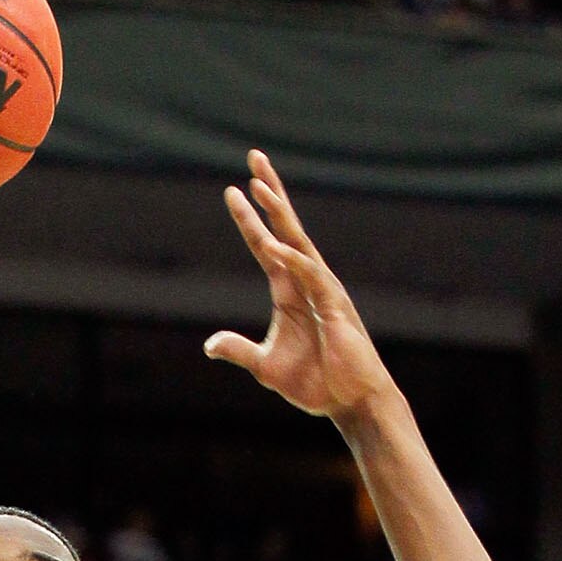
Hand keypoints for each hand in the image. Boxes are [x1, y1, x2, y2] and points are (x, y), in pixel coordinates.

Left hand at [204, 150, 394, 423]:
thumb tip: (210, 344)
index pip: (264, 245)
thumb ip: (238, 351)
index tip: (232, 191)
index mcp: (288, 290)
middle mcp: (305, 281)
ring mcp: (322, 289)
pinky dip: (292, 260)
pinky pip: (310, 275)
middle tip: (254, 158)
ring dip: (278, 214)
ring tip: (259, 187)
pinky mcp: (334, 304)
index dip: (248, 219)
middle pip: (284, 226)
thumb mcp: (265, 367)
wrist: (351, 402)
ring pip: (297, 241)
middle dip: (269, 193)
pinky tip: (274, 246)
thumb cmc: (316, 383)